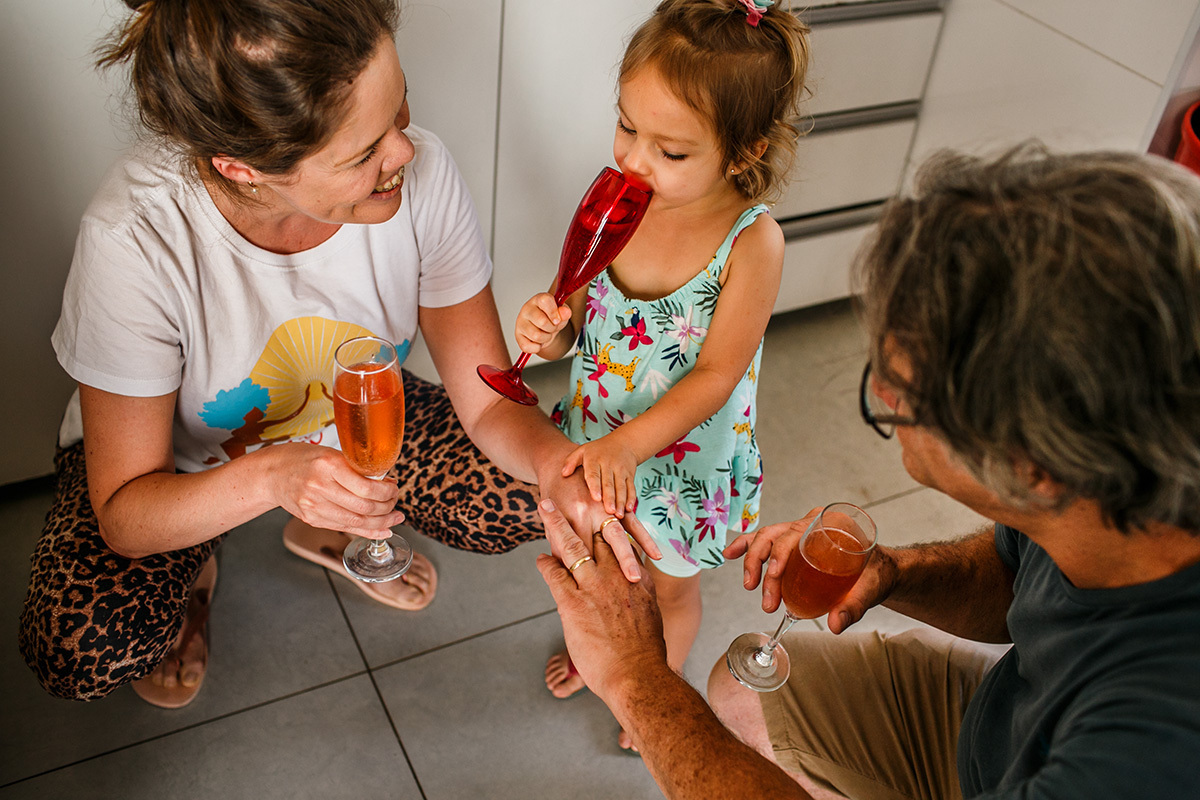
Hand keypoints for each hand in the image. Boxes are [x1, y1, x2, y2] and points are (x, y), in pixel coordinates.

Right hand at [266, 443, 405, 538]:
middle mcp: (320, 487)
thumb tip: (386, 482)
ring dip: (381, 522)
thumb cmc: (303, 459)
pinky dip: (367, 531)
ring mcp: (314, 506)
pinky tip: (381, 530)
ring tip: (394, 519)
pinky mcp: (312, 519)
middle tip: (395, 503)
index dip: (387, 492)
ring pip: (357, 521)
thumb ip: (356, 469)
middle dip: (387, 508)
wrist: (271, 474)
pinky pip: (345, 528)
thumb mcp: (331, 454)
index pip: (367, 487)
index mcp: (328, 465)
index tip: (394, 488)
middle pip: (364, 507)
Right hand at [515, 292, 570, 354]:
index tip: (557, 320)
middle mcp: (527, 309)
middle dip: (552, 328)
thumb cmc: (552, 318)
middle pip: (542, 322)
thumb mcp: (562, 314)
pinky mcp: (517, 336)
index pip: (545, 301)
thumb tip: (565, 312)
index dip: (554, 312)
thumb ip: (565, 312)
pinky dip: (536, 347)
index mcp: (538, 299)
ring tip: (545, 333)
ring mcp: (520, 322)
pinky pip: (527, 346)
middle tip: (552, 327)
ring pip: (536, 336)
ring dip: (545, 338)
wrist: (545, 329)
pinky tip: (538, 341)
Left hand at [535, 499, 666, 703]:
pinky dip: (546, 563)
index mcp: (638, 581)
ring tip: (545, 507)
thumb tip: (638, 604)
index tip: (604, 512)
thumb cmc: (647, 658)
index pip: (623, 544)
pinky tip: (540, 558)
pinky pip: (555, 573)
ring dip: (556, 524)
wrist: (640, 678)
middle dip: (584, 514)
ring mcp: (594, 587)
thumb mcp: (649, 621)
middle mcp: (617, 577)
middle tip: (571, 495)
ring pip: (572, 545)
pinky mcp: (573, 603)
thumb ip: (641, 604)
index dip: (612, 527)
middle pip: (598, 535)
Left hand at [537, 465, 662, 581]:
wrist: (556, 462)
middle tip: (630, 583)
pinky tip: (654, 556)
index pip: (580, 551)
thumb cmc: (550, 497)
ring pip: (623, 534)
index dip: (585, 574)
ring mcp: (606, 505)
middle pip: (606, 543)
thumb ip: (558, 548)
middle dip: (619, 563)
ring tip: (641, 579)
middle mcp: (591, 511)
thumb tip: (565, 576)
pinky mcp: (616, 501)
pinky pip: (633, 522)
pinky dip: (643, 538)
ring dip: (633, 556)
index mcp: (573, 518)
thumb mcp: (550, 523)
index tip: (593, 595)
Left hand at [561, 437, 638, 515]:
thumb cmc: (598, 451)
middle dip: (610, 498)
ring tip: (619, 515)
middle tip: (609, 511)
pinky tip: (629, 509)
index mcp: (594, 460)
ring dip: (621, 501)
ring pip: (621, 487)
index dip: (595, 486)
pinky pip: (631, 487)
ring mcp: (621, 471)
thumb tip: (564, 473)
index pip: (594, 474)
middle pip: (609, 483)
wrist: (623, 443)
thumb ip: (571, 461)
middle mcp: (609, 465)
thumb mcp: (582, 450)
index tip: (596, 498)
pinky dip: (631, 498)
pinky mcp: (630, 476)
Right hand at [724, 506, 897, 632]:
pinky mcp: (793, 545)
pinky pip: (765, 542)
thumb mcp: (871, 588)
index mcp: (830, 525)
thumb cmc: (877, 574)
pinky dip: (746, 547)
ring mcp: (799, 533)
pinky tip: (730, 555)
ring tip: (749, 587)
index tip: (775, 574)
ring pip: (765, 539)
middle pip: (774, 536)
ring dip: (751, 561)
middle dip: (761, 564)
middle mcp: (811, 524)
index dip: (781, 552)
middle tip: (765, 598)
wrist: (880, 571)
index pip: (797, 533)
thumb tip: (835, 625)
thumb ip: (855, 606)